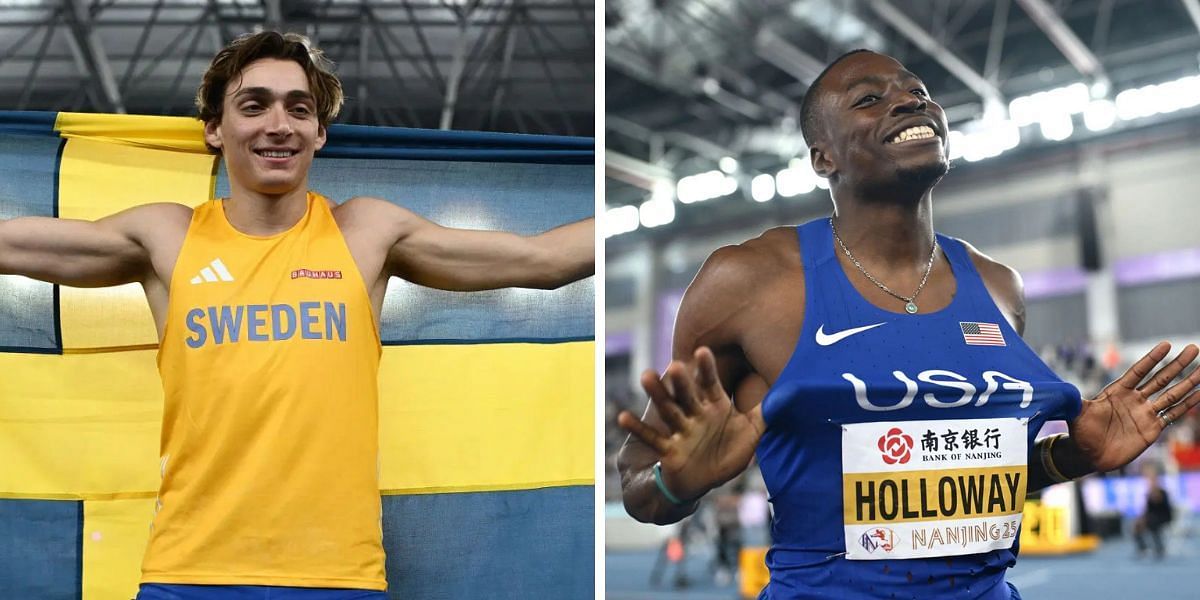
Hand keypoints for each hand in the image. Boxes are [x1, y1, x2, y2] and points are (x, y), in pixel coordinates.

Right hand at [616, 347, 765, 501]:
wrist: (705, 480)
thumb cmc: (727, 453)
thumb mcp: (752, 435)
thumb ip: (765, 414)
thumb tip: (791, 391)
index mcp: (714, 407)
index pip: (710, 384)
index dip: (706, 370)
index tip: (702, 351)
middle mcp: (695, 414)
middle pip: (687, 394)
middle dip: (681, 381)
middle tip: (675, 364)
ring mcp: (680, 430)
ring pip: (667, 410)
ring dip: (656, 395)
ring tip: (645, 376)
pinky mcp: (668, 449)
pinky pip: (652, 438)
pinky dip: (637, 428)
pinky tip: (621, 417)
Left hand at [1071, 342, 1199, 471]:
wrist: (1088, 455)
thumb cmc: (1080, 432)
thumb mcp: (1076, 414)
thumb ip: (1072, 401)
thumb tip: (1060, 392)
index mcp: (1117, 391)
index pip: (1139, 371)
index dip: (1152, 359)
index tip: (1166, 345)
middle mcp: (1135, 399)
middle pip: (1161, 378)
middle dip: (1177, 364)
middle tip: (1194, 348)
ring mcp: (1145, 413)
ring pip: (1172, 394)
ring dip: (1189, 382)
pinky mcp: (1153, 428)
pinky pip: (1174, 414)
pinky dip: (1188, 404)